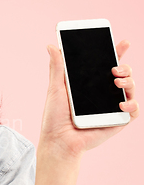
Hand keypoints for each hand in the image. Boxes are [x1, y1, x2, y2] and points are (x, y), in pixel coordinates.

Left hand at [39, 40, 138, 157]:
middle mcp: (102, 95)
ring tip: (117, 80)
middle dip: (125, 67)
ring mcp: (111, 108)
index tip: (123, 43)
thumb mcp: (55, 88)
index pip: (106, 66)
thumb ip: (57, 67)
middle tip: (115, 67)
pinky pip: (133, 111)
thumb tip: (51, 45)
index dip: (116, 53)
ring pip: (130, 89)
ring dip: (129, 81)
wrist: (58, 141)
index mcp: (89, 85)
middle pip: (122, 75)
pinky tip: (121, 102)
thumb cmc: (54, 117)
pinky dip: (132, 104)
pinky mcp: (117, 121)